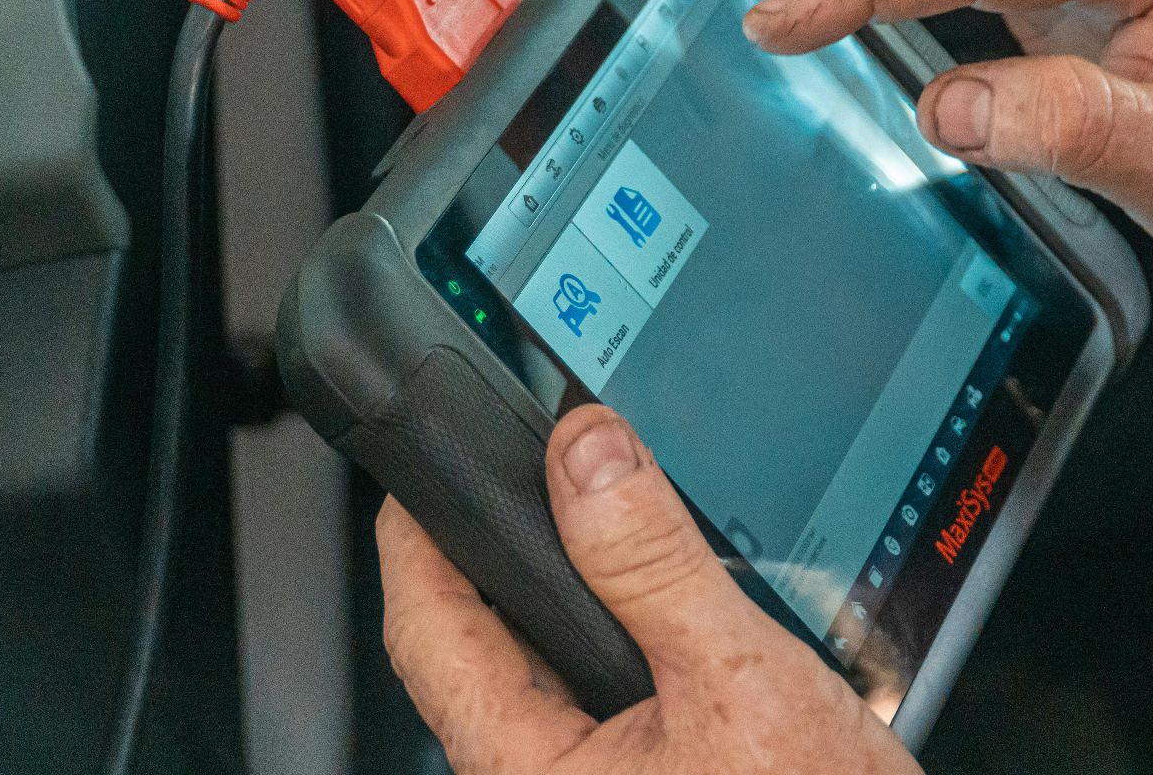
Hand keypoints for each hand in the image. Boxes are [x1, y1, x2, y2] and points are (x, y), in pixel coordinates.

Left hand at [377, 404, 922, 774]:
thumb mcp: (736, 676)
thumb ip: (654, 564)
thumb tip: (588, 456)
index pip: (427, 632)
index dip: (416, 536)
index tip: (425, 464)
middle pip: (475, 647)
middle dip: (500, 551)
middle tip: (534, 468)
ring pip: (537, 670)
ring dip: (567, 592)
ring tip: (603, 519)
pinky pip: (590, 695)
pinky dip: (612, 632)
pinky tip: (657, 604)